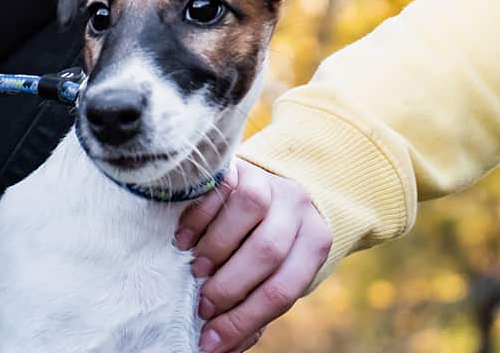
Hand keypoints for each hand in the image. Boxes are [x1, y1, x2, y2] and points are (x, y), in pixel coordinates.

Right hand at [175, 160, 332, 352]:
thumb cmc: (265, 243)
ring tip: (197, 270)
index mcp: (314, 242)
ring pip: (249, 209)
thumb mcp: (272, 274)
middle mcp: (299, 207)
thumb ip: (255, 304)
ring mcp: (269, 181)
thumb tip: (222, 346)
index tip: (211, 340)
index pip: (283, 289)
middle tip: (202, 306)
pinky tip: (184, 240)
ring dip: (217, 248)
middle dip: (229, 287)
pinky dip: (197, 218)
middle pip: (268, 251)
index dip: (245, 319)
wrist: (267, 185)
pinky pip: (219, 187)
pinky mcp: (239, 164)